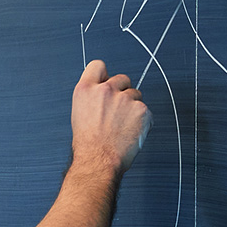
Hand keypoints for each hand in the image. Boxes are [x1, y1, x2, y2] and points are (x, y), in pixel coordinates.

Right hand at [70, 60, 148, 175]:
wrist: (98, 160)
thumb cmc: (88, 144)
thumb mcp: (80, 113)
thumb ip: (93, 98)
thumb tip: (106, 91)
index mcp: (85, 89)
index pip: (98, 66)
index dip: (104, 75)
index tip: (107, 83)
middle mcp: (105, 90)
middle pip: (122, 79)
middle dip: (123, 92)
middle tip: (118, 113)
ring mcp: (125, 98)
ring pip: (136, 95)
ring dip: (133, 108)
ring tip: (123, 127)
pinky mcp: (141, 110)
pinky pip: (146, 111)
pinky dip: (142, 121)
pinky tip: (131, 133)